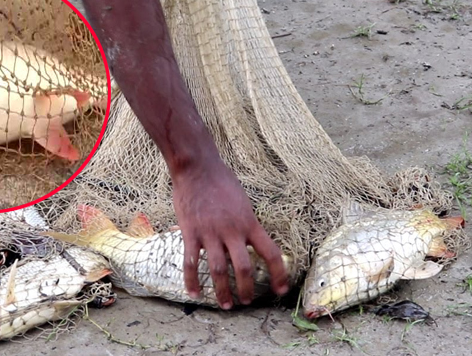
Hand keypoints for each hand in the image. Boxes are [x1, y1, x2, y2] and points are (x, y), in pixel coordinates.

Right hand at [171, 157, 289, 308]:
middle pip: (243, 268)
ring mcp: (210, 233)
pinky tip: (194, 293)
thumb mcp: (243, 202)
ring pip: (218, 270)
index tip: (280, 289)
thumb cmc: (221, 180)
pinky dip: (192, 281)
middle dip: (246, 290)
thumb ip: (245, 223)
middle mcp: (233, 231)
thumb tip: (248, 239)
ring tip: (226, 305)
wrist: (197, 167)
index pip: (271, 253)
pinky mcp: (191, 232)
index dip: (278, 274)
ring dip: (223, 291)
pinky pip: (191, 262)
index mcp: (249, 223)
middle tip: (246, 302)